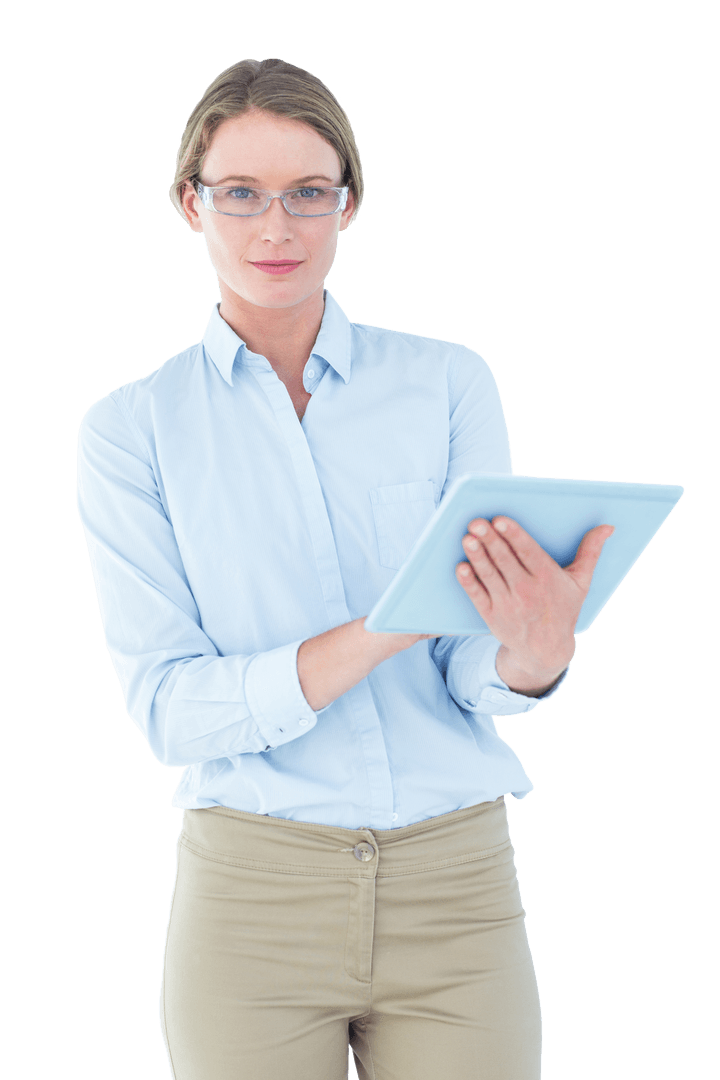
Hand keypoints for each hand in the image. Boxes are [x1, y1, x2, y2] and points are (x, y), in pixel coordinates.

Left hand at [456, 516, 613, 686]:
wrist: (546, 650)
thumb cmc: (563, 609)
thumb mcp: (580, 582)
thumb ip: (590, 552)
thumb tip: (607, 527)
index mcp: (548, 579)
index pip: (529, 553)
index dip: (514, 536)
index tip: (500, 520)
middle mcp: (528, 592)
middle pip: (506, 561)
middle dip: (490, 541)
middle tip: (476, 522)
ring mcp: (508, 605)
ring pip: (490, 575)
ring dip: (477, 556)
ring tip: (467, 538)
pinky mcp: (492, 616)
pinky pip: (478, 595)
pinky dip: (469, 582)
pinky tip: (461, 566)